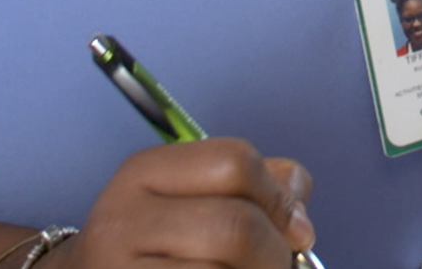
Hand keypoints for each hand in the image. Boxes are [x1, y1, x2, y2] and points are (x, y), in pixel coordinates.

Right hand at [56, 138, 313, 268]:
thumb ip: (253, 186)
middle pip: (235, 226)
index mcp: (143, 172)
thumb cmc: (152, 246)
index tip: (299, 230)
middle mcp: (121, 220)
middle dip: (274, 254)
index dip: (280, 198)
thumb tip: (300, 213)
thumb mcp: (188, 198)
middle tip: (279, 267)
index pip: (235, 162)